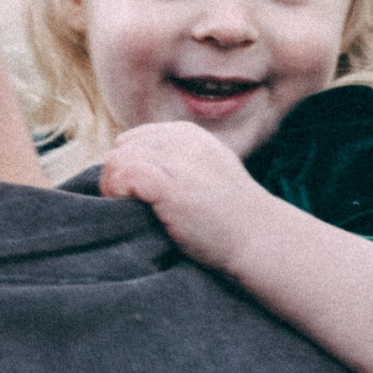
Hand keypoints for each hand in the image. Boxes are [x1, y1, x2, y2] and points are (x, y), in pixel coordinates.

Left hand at [96, 120, 277, 274]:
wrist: (258, 238)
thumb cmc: (229, 217)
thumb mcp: (204, 174)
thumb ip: (175, 165)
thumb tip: (131, 171)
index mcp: (188, 134)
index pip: (134, 140)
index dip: (127, 167)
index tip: (136, 196)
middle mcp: (181, 140)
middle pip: (122, 148)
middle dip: (117, 178)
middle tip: (130, 207)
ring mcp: (176, 159)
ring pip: (117, 159)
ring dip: (114, 188)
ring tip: (129, 211)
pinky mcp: (169, 182)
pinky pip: (124, 174)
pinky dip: (119, 193)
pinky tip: (134, 212)